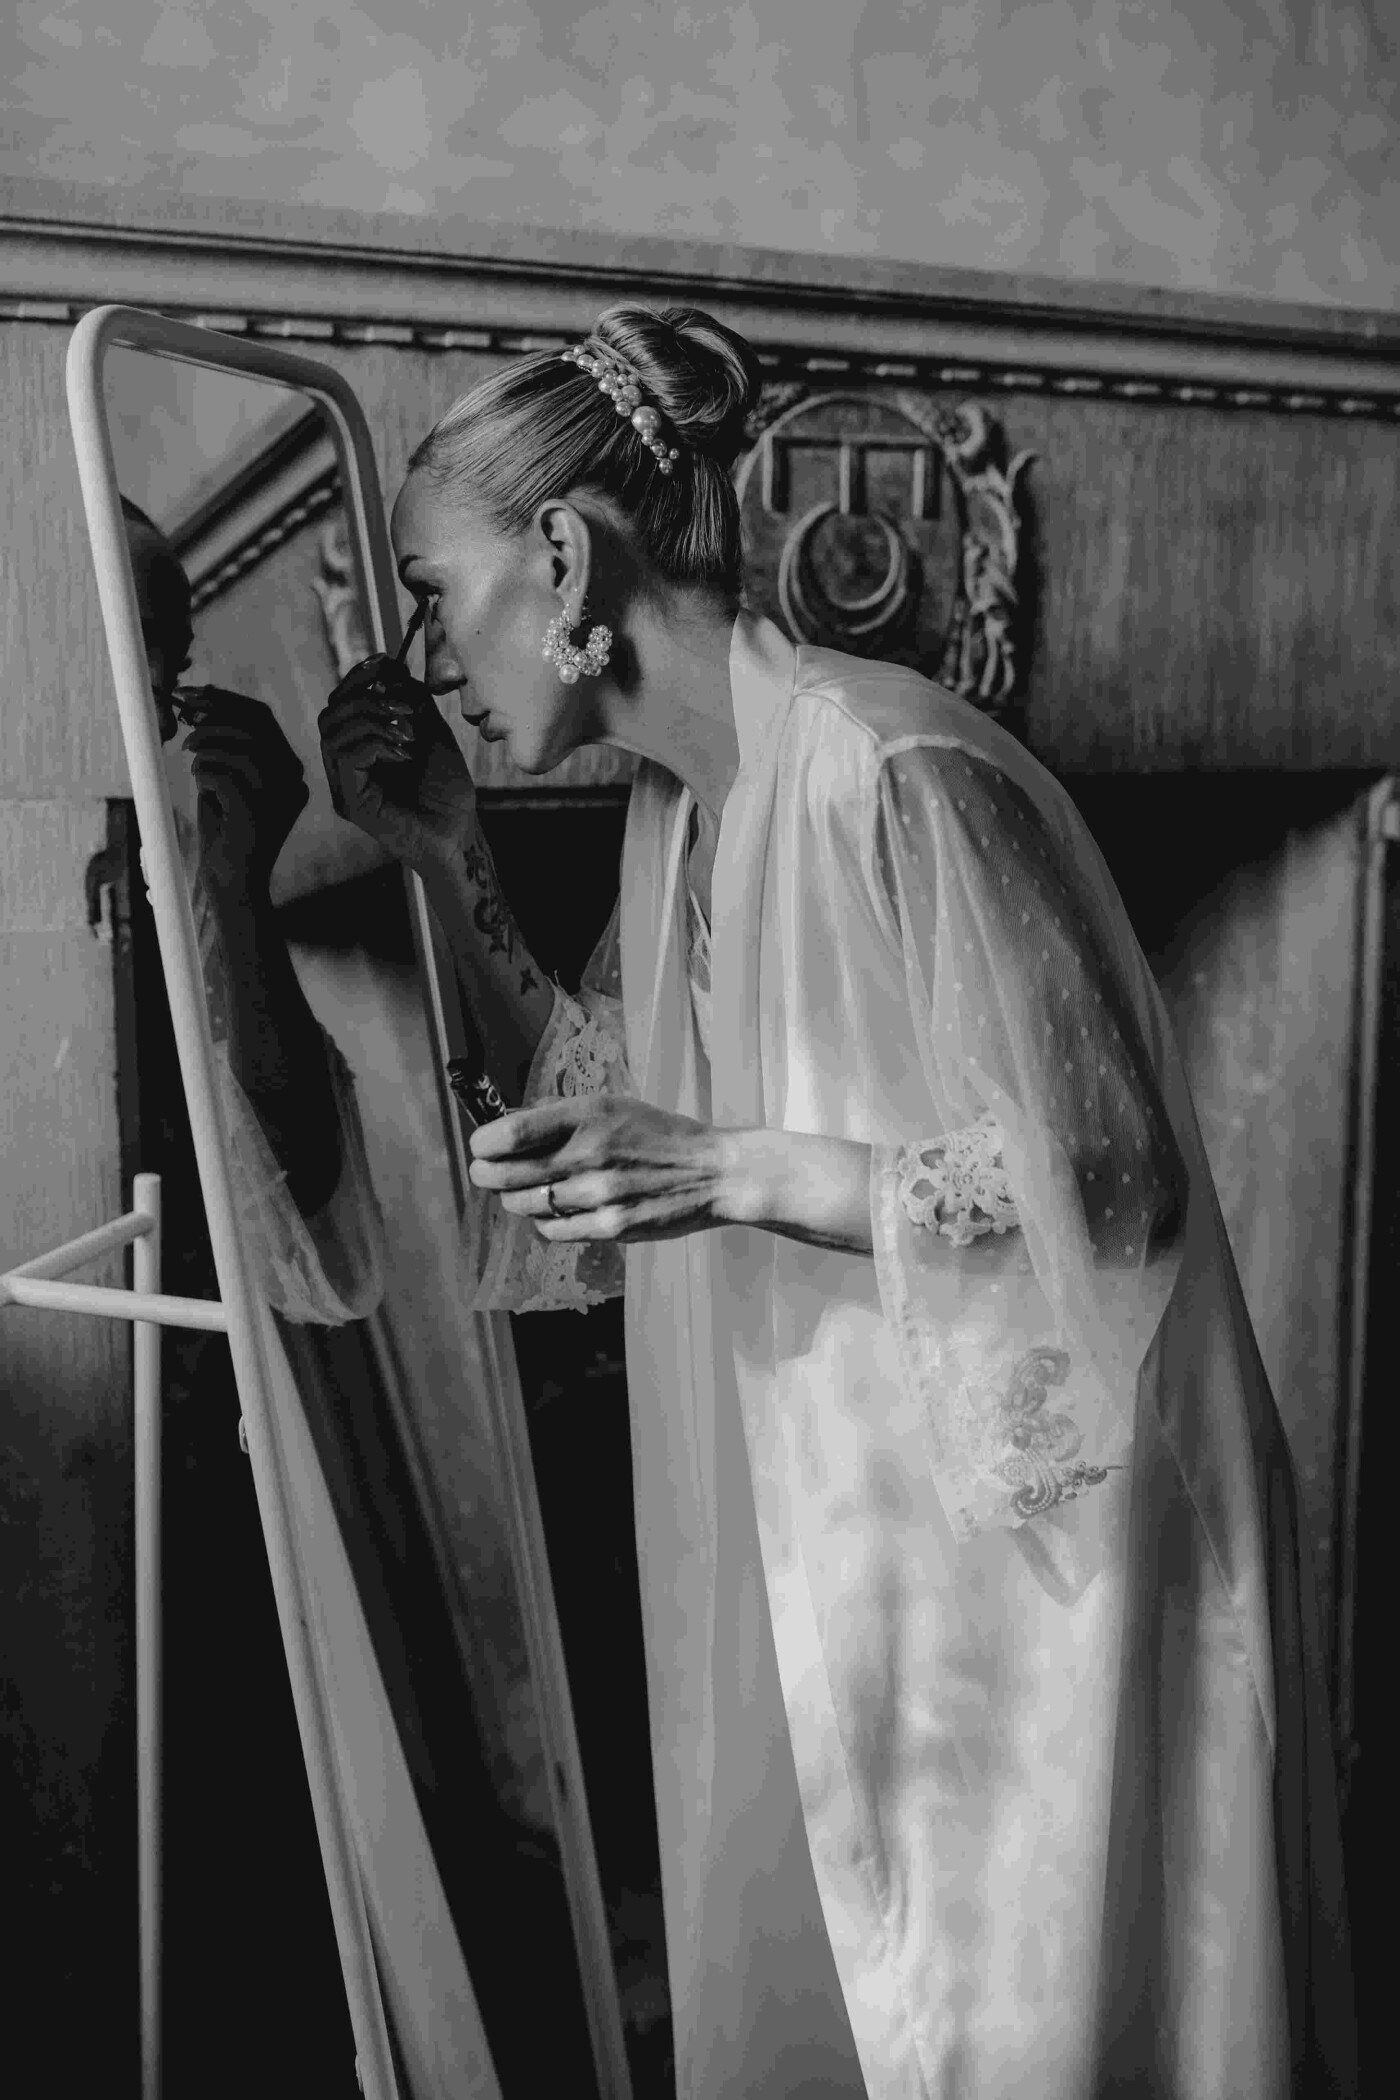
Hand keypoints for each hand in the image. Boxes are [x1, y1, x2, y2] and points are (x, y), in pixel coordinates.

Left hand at [180, 692, 307, 900]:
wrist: (233, 885)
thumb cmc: (226, 834)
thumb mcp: (228, 781)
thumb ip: (225, 746)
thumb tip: (205, 700)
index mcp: (290, 771)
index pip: (262, 718)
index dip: (224, 700)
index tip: (192, 695)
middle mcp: (292, 782)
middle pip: (252, 726)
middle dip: (211, 718)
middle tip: (186, 732)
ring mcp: (277, 798)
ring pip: (240, 747)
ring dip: (206, 748)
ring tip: (192, 761)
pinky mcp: (256, 814)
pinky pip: (223, 775)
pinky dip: (204, 774)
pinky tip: (203, 789)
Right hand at [317, 655, 476, 869]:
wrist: (459, 835)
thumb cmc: (447, 792)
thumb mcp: (432, 735)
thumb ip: (411, 704)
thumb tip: (392, 670)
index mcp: (360, 748)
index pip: (341, 703)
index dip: (358, 678)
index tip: (384, 661)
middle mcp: (345, 766)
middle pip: (330, 713)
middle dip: (366, 698)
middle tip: (406, 708)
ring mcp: (344, 785)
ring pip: (333, 732)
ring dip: (373, 720)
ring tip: (409, 734)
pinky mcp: (350, 802)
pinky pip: (345, 757)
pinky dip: (375, 744)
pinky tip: (404, 754)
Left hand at [467, 1096, 729, 1243]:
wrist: (711, 1172)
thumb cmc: (658, 1135)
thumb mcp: (611, 1107)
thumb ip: (560, 1117)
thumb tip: (506, 1129)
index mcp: (587, 1114)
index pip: (509, 1134)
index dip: (483, 1145)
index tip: (482, 1148)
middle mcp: (589, 1153)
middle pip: (504, 1175)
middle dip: (487, 1175)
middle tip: (488, 1174)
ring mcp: (599, 1194)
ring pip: (524, 1205)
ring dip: (517, 1199)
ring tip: (530, 1190)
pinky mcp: (611, 1227)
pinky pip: (553, 1230)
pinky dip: (546, 1221)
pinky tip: (560, 1209)